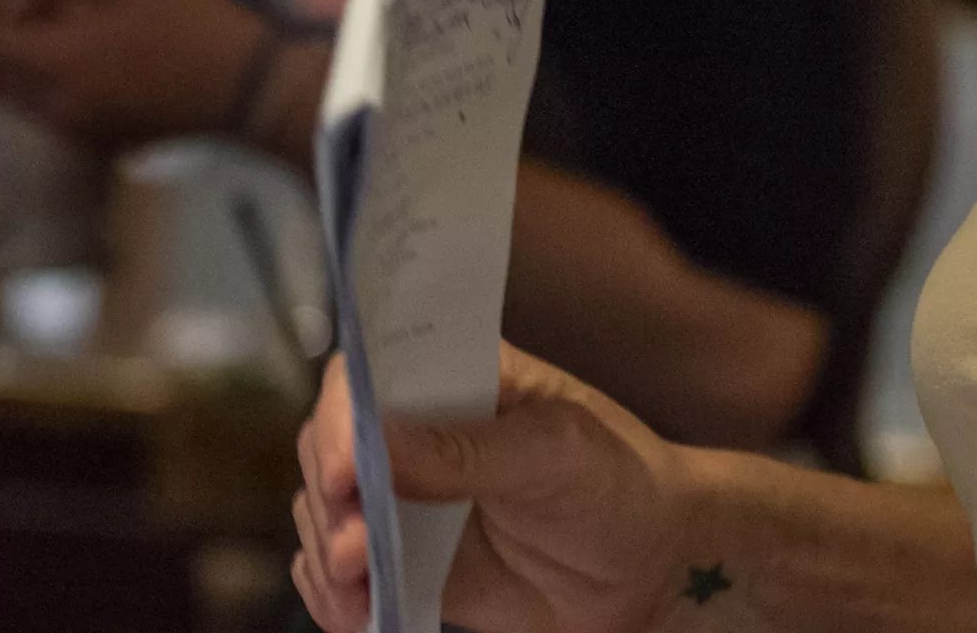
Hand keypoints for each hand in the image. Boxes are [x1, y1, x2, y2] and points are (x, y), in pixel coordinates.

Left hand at [0, 0, 271, 151]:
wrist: (250, 88)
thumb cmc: (196, 25)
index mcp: (56, 65)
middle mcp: (53, 108)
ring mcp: (75, 130)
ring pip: (12, 91)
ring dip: (16, 50)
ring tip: (62, 10)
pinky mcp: (99, 138)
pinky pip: (44, 105)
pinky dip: (43, 72)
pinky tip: (88, 40)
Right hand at [293, 345, 690, 632]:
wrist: (652, 571)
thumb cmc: (620, 486)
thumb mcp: (556, 455)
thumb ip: (469, 450)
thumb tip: (376, 441)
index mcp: (458, 374)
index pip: (370, 369)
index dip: (343, 413)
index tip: (346, 468)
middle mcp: (421, 429)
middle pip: (330, 442)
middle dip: (328, 493)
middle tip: (353, 543)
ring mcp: (409, 497)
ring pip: (324, 509)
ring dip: (325, 547)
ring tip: (354, 583)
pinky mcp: (408, 559)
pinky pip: (342, 572)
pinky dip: (332, 594)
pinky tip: (354, 611)